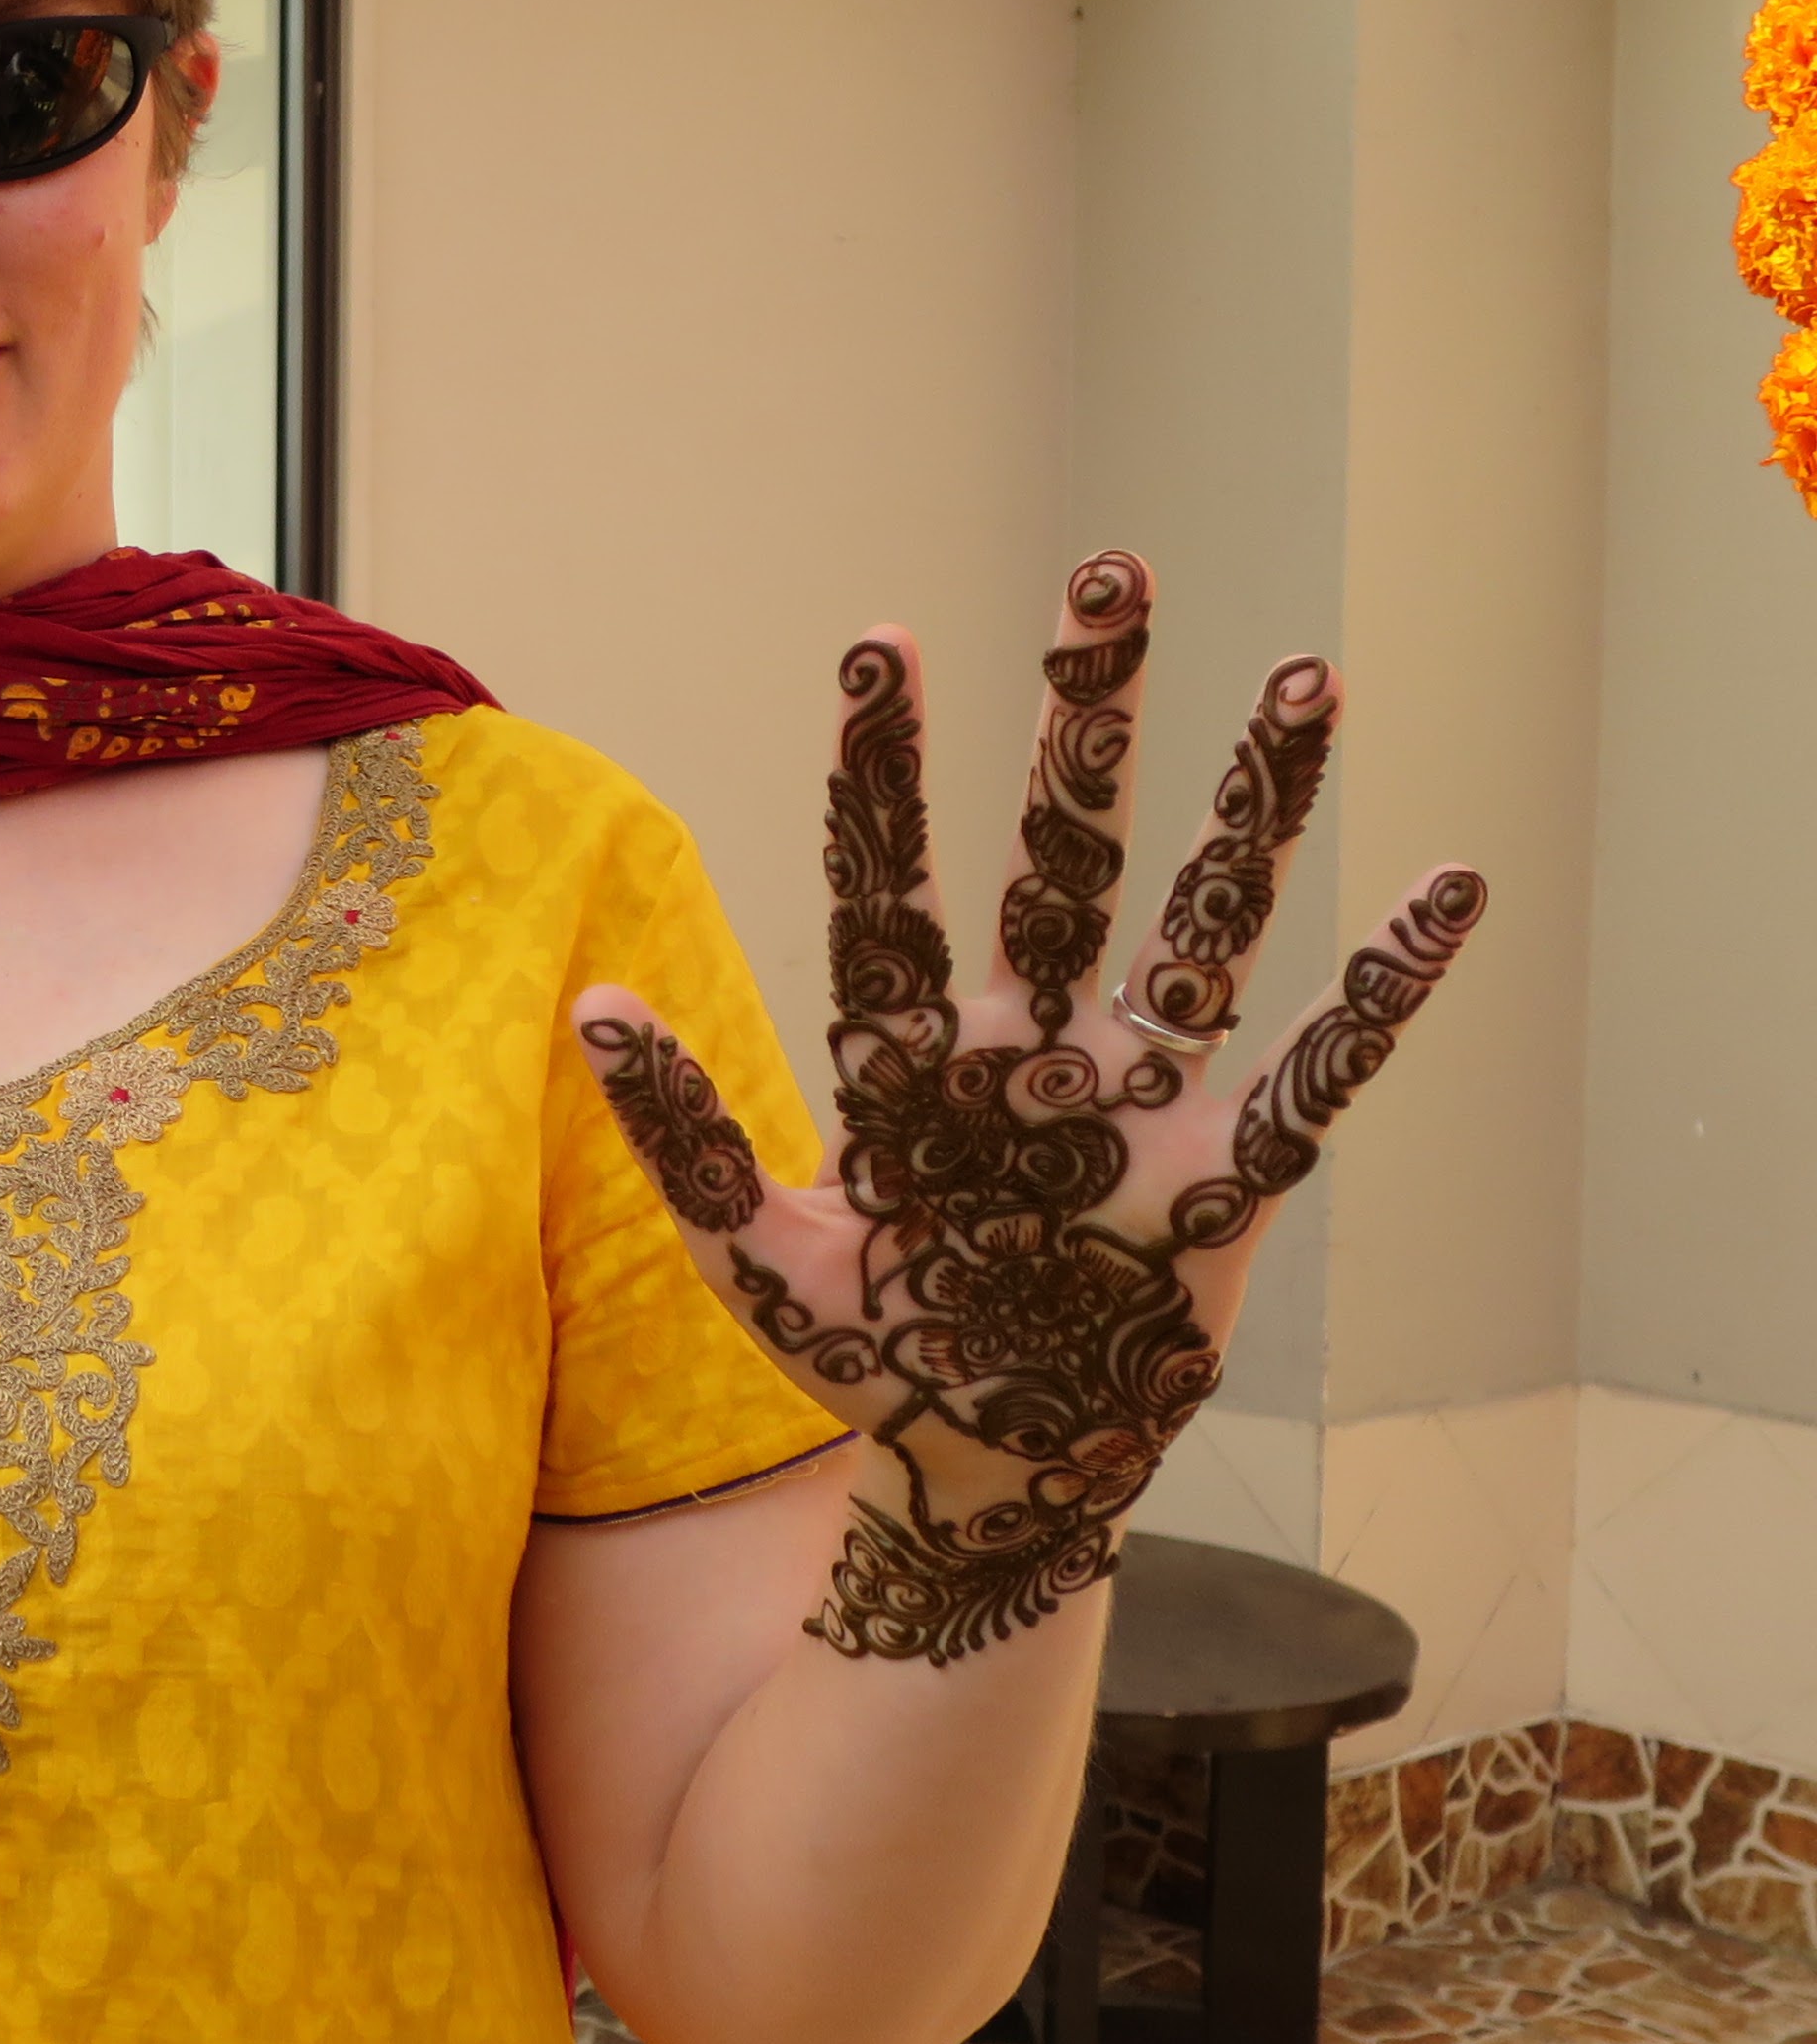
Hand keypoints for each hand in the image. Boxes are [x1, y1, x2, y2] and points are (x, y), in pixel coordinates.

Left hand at [571, 552, 1484, 1665]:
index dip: (884, 771)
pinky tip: (1451, 889)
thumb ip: (685, 1139)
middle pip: (1062, 854)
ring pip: (1204, 921)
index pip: (890, 887)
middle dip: (1087, 721)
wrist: (981, 1470)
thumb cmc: (868, 1355)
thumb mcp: (754, 1259)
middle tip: (1109, 572)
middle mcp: (1035, 1048)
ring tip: (1308, 675)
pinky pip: (1321, 1068)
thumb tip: (592, 1006)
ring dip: (1259, 808)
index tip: (879, 638)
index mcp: (917, 1060)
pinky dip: (1385, 989)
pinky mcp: (1227, 1178)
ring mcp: (1139, 1102)